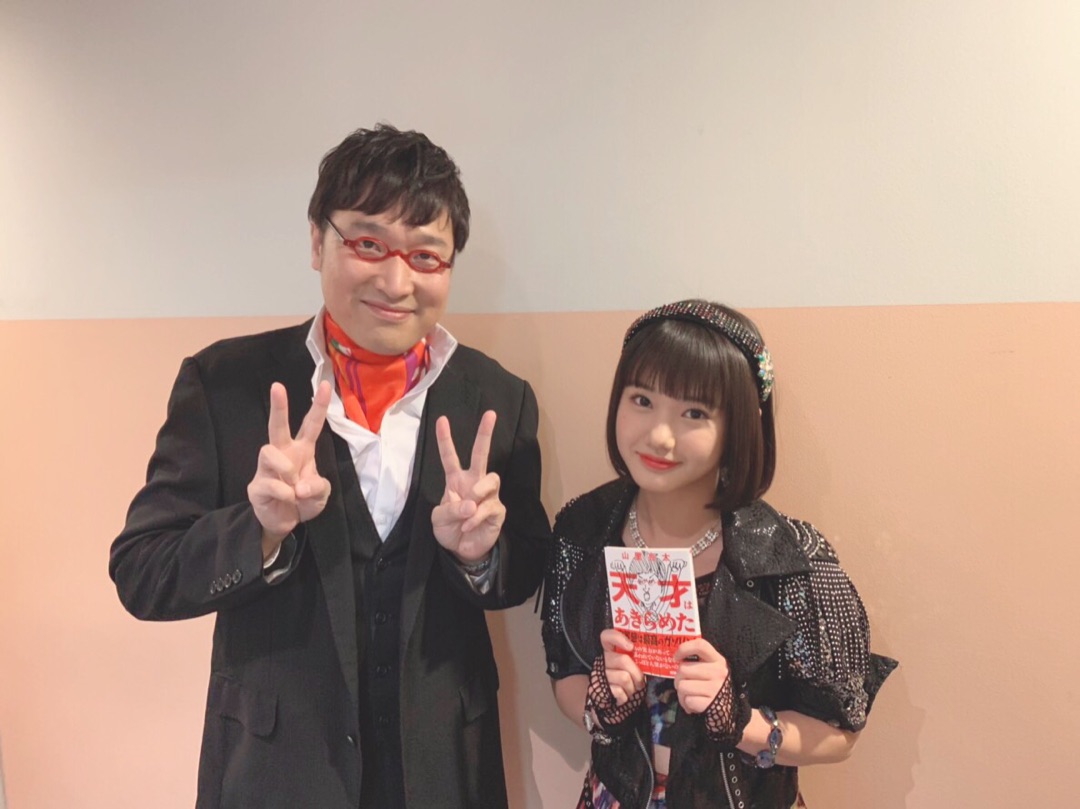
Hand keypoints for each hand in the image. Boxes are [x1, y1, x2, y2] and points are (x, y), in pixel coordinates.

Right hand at [247, 381, 331, 557]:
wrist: (285, 523)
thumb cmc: (304, 501)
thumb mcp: (321, 495)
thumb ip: (318, 487)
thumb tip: (299, 486)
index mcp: (302, 450)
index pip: (311, 424)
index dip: (318, 405)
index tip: (325, 384)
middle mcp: (283, 453)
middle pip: (278, 426)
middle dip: (279, 406)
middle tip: (277, 385)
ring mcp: (267, 468)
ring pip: (268, 450)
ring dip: (285, 469)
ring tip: (293, 487)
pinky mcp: (256, 485)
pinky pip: (270, 482)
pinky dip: (285, 493)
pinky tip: (288, 499)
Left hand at [431, 410, 504, 562]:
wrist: (462, 551)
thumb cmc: (449, 529)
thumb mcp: (439, 519)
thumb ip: (450, 509)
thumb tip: (471, 504)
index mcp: (456, 481)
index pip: (450, 456)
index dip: (445, 439)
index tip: (442, 420)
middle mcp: (473, 483)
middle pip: (481, 454)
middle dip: (485, 433)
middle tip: (490, 414)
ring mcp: (488, 496)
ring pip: (491, 478)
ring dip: (478, 491)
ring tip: (469, 509)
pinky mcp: (497, 511)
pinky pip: (490, 506)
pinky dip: (476, 518)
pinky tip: (468, 525)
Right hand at [599, 629, 645, 705]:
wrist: (610, 707)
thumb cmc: (625, 685)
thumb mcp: (630, 671)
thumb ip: (635, 661)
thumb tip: (649, 656)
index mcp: (609, 652)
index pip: (607, 636)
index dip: (618, 638)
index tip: (631, 647)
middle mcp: (601, 660)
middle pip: (623, 659)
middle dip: (637, 674)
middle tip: (640, 683)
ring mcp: (598, 674)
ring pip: (624, 677)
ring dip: (632, 688)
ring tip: (631, 692)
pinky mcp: (596, 689)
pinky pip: (618, 691)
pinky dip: (625, 698)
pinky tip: (622, 699)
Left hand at [674, 637, 730, 713]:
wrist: (730, 711)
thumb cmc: (715, 687)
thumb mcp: (712, 669)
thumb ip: (698, 662)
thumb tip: (677, 659)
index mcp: (718, 660)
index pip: (700, 645)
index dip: (684, 649)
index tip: (676, 658)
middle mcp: (718, 672)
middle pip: (683, 669)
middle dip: (678, 679)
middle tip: (684, 684)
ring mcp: (715, 688)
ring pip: (682, 686)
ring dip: (681, 694)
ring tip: (689, 696)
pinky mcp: (710, 704)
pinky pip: (688, 700)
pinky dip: (686, 704)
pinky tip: (693, 705)